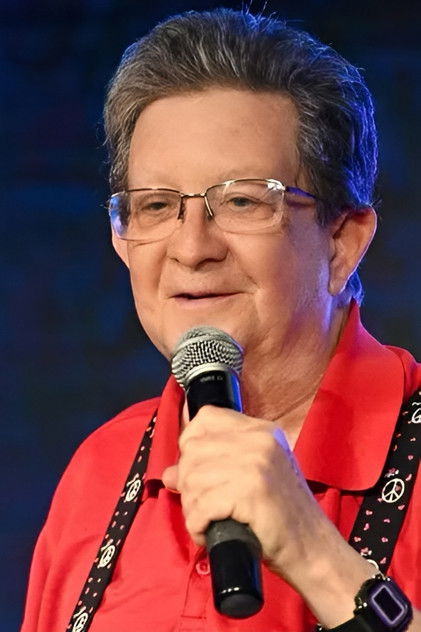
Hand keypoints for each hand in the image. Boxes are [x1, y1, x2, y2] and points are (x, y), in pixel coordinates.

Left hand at [163, 405, 326, 577]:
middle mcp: (258, 440)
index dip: (191, 443)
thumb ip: (214, 466)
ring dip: (192, 507)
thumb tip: (169, 473)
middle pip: (193, 450)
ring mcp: (256, 464)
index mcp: (260, 430)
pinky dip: (197, 525)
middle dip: (188, 482)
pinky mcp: (251, 492)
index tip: (197, 468)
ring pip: (192, 479)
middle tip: (201, 504)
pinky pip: (202, 505)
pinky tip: (208, 532)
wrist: (313, 548)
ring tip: (206, 520)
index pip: (206, 417)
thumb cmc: (280, 514)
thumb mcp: (252, 477)